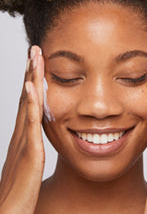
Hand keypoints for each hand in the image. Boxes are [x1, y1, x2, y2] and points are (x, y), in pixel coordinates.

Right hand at [0, 46, 44, 213]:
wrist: (9, 212)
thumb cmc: (19, 190)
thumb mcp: (27, 162)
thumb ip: (31, 146)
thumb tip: (36, 133)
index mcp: (23, 135)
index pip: (27, 102)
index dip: (31, 82)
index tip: (36, 64)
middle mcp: (21, 133)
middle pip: (26, 96)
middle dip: (30, 72)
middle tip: (35, 50)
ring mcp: (23, 140)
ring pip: (27, 103)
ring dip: (31, 79)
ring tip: (34, 57)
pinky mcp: (29, 152)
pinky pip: (30, 123)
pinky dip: (31, 103)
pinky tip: (31, 87)